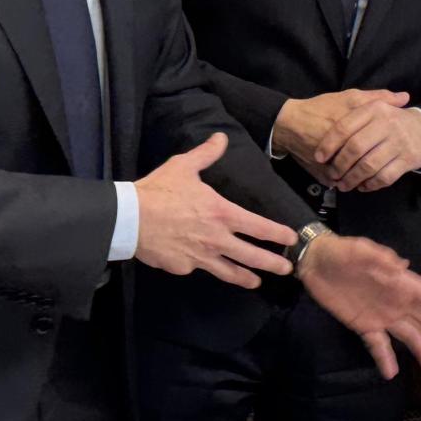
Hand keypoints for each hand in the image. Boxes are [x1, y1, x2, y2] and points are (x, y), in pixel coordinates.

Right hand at [134, 133, 296, 287]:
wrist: (129, 218)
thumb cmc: (159, 190)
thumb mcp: (184, 166)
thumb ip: (206, 154)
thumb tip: (221, 138)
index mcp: (222, 213)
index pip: (259, 226)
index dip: (278, 234)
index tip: (292, 238)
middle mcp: (217, 238)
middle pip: (252, 255)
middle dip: (273, 263)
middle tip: (288, 268)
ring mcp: (201, 256)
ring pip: (230, 271)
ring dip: (247, 277)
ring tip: (257, 282)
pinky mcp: (184, 267)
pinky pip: (198, 267)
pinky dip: (202, 266)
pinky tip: (203, 265)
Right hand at [273, 89, 409, 185]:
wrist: (289, 124)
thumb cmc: (321, 108)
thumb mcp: (349, 97)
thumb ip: (377, 98)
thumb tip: (406, 98)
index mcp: (353, 128)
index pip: (379, 145)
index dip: (388, 146)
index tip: (393, 145)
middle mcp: (342, 149)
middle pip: (368, 164)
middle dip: (376, 165)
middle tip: (384, 162)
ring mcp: (330, 165)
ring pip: (354, 177)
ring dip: (361, 176)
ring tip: (368, 172)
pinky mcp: (320, 175)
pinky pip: (339, 183)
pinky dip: (346, 181)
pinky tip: (350, 177)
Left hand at [298, 234, 420, 378]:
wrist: (315, 262)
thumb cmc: (341, 252)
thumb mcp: (360, 249)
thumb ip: (381, 258)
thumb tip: (403, 265)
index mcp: (400, 282)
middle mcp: (396, 301)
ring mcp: (381, 315)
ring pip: (407, 335)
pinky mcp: (362, 325)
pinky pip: (377, 344)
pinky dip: (385, 358)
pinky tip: (392, 373)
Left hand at [312, 101, 420, 192]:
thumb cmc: (391, 121)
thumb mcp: (374, 108)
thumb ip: (351, 111)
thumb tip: (321, 123)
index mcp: (374, 109)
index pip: (345, 127)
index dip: (329, 144)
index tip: (319, 157)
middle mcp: (387, 123)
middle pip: (355, 148)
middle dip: (339, 165)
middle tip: (332, 174)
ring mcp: (399, 142)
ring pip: (369, 165)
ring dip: (352, 179)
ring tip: (343, 185)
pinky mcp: (408, 159)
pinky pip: (384, 177)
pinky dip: (371, 185)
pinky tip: (363, 186)